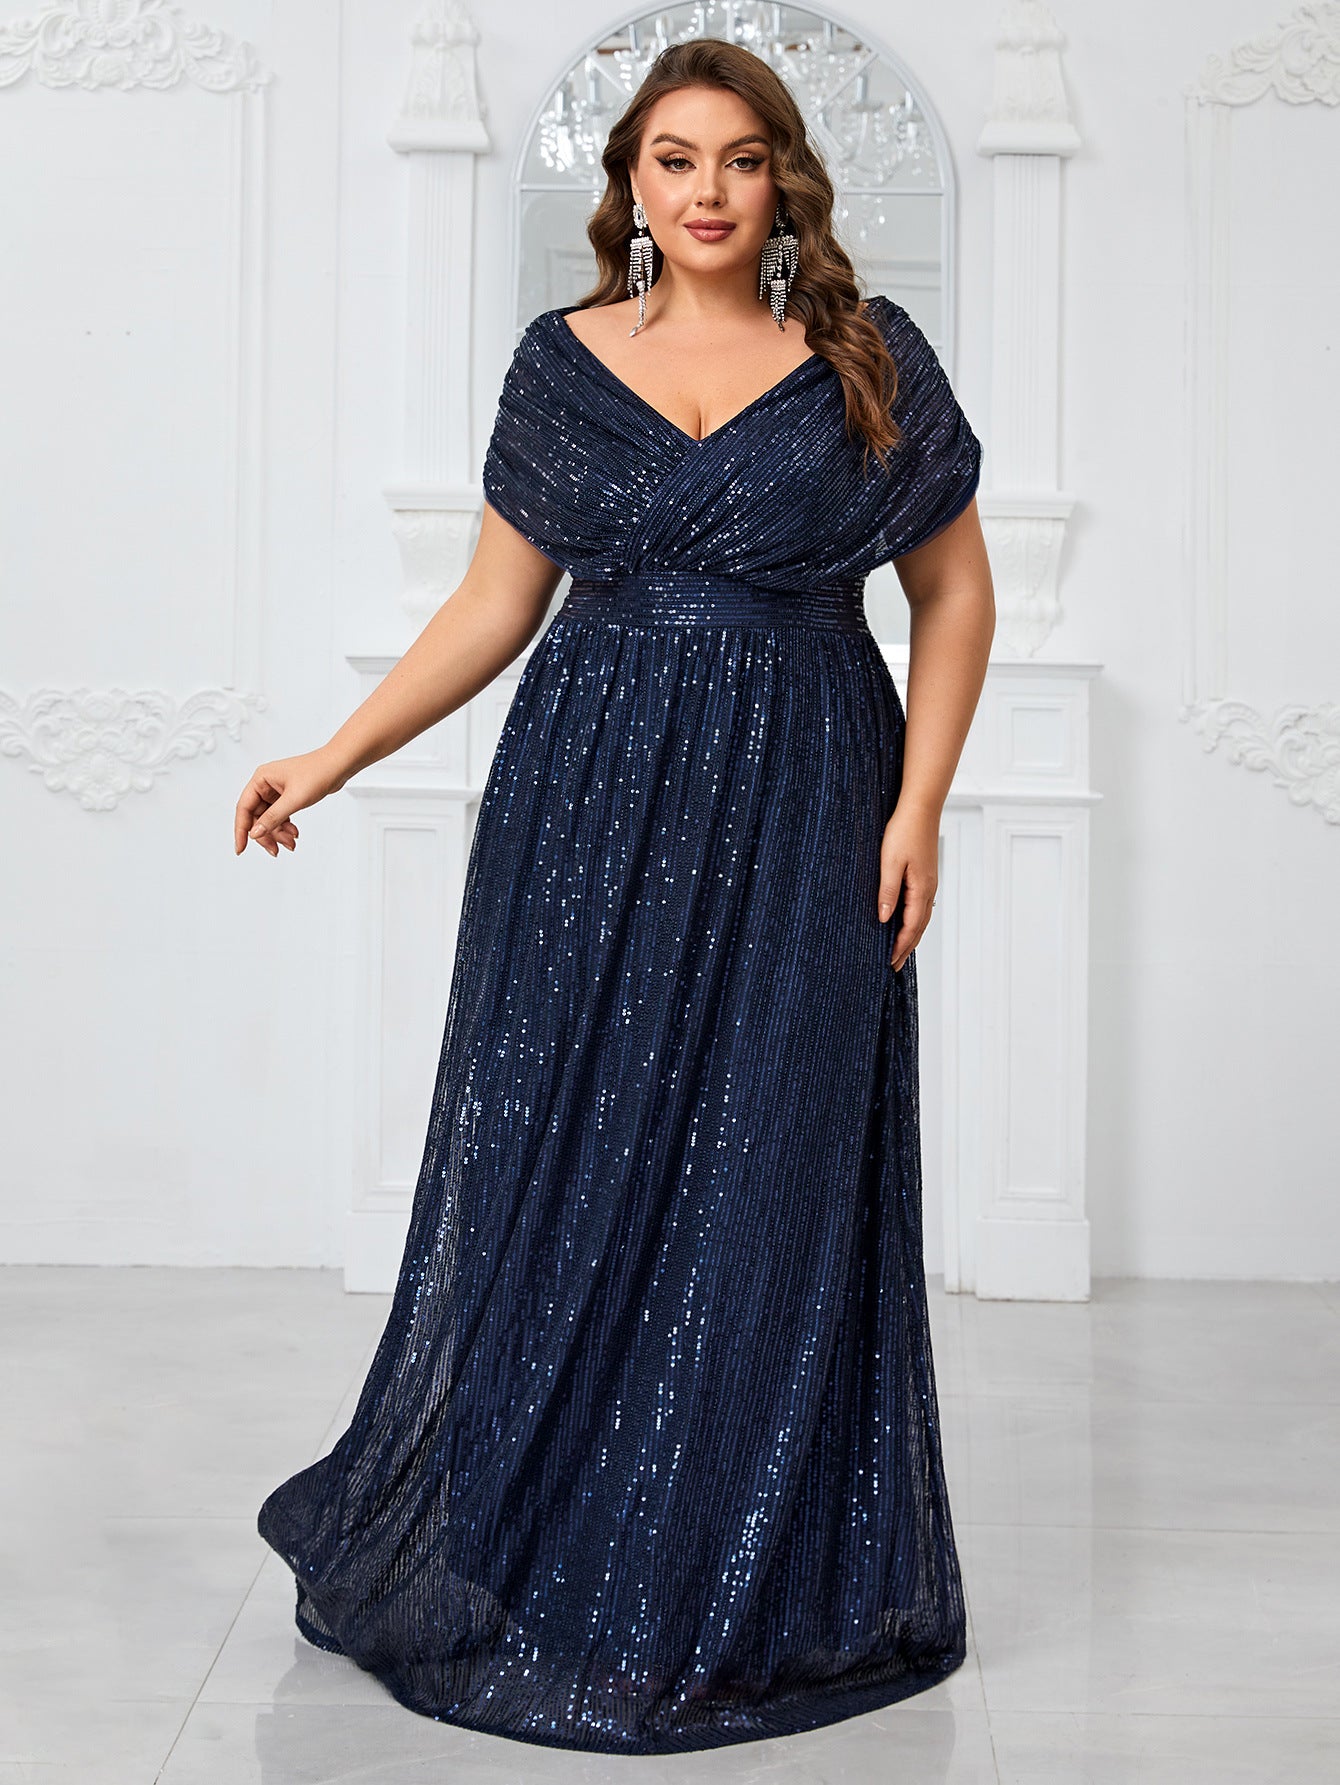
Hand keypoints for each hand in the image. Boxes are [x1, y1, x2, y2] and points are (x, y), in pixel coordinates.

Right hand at [234, 748, 346, 857]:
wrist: (339, 765)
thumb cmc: (318, 772)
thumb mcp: (294, 799)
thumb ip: (273, 817)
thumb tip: (255, 832)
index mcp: (261, 779)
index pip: (244, 808)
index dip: (241, 830)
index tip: (241, 848)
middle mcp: (266, 784)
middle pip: (257, 816)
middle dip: (266, 834)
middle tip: (274, 850)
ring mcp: (277, 790)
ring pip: (269, 818)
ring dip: (278, 833)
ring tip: (290, 843)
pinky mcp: (288, 796)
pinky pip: (280, 815)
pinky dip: (286, 826)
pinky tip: (294, 833)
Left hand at [877, 800, 939, 970]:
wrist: (920, 808)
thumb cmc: (904, 831)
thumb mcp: (890, 862)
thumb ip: (888, 892)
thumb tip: (884, 919)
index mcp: (921, 889)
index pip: (911, 926)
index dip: (900, 946)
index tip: (889, 962)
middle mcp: (928, 889)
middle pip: (919, 927)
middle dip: (906, 947)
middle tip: (893, 965)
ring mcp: (928, 882)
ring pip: (921, 917)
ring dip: (910, 935)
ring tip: (899, 949)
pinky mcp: (925, 874)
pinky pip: (920, 905)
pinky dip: (913, 920)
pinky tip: (905, 920)